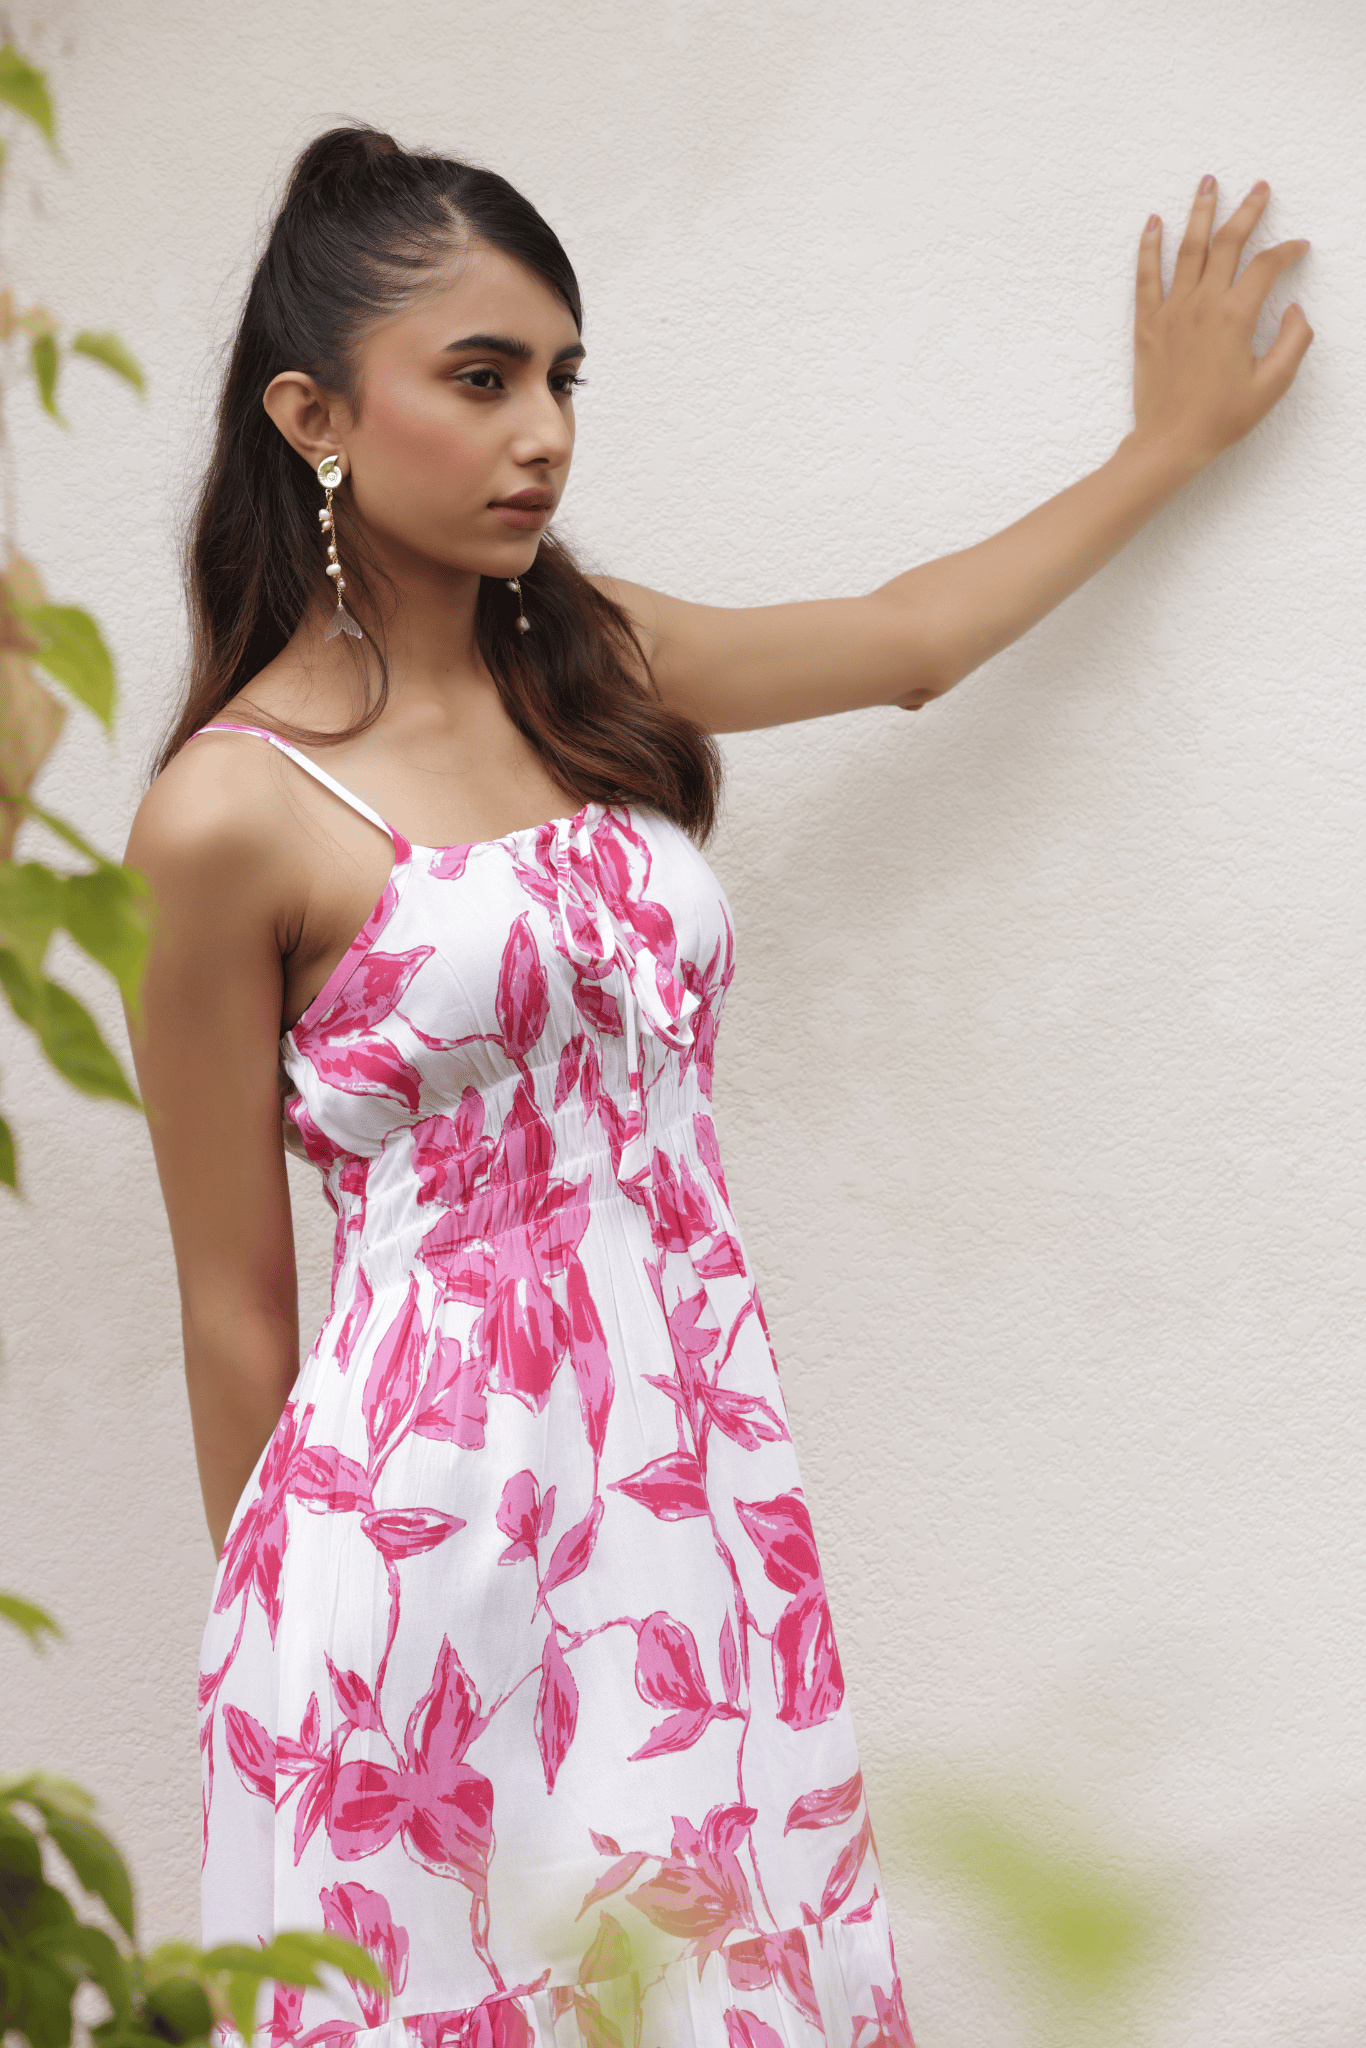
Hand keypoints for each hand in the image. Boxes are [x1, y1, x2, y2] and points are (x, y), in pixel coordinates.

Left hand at [1132, 175, 1311, 470]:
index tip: (1298, 247)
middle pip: (1228, 242)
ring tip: (1208, 182)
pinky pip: (1146, 276)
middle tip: (1259, 186)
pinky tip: (1154, 222)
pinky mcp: (1147, 324)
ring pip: (1188, 249)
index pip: (1266, 266)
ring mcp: (1172, 311)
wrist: (1170, 442)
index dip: (1286, 251)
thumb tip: (1296, 310)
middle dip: (1247, 210)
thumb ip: (1293, 341)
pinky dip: (1149, 246)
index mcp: (1236, 316)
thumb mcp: (1272, 384)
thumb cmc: (1221, 418)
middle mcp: (1203, 304)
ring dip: (1200, 212)